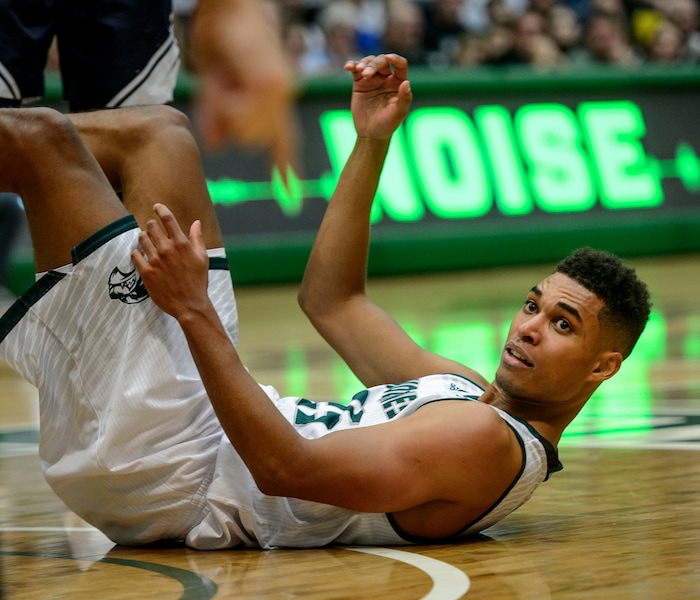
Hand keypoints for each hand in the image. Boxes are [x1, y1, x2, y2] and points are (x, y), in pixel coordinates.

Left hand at [131, 204, 210, 319]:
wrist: (189, 304)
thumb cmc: (198, 281)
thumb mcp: (202, 258)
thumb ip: (197, 238)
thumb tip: (196, 223)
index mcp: (182, 244)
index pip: (168, 219)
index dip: (160, 209)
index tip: (157, 206)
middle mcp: (167, 249)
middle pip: (151, 226)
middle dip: (152, 226)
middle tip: (154, 231)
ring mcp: (155, 260)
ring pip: (142, 238)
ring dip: (144, 237)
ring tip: (148, 243)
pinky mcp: (146, 272)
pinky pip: (135, 255)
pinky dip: (137, 253)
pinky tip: (142, 256)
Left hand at [190, 0, 297, 174]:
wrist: (237, 11)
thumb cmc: (223, 32)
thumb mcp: (211, 67)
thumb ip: (213, 106)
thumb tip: (214, 145)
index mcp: (271, 87)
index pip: (247, 126)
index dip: (230, 113)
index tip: (224, 88)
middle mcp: (283, 97)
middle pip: (251, 138)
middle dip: (233, 122)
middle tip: (226, 89)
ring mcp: (284, 103)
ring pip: (259, 140)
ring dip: (240, 126)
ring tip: (233, 91)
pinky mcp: (279, 107)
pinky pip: (286, 145)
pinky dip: (286, 169)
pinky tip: (290, 195)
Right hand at [344, 53, 412, 140]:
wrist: (370, 134)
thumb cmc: (387, 125)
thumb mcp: (398, 114)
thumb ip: (404, 99)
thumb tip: (406, 82)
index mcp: (398, 83)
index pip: (400, 65)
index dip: (396, 59)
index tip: (389, 58)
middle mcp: (386, 78)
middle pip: (382, 61)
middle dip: (374, 64)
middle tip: (366, 74)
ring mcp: (373, 79)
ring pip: (369, 62)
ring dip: (364, 63)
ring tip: (360, 71)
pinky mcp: (360, 83)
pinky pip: (356, 69)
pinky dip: (352, 65)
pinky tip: (348, 67)